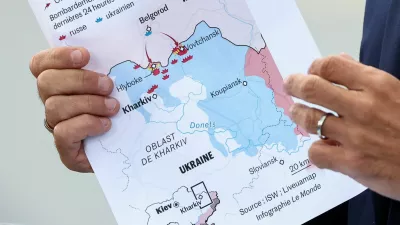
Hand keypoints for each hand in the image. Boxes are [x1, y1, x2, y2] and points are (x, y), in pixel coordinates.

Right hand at [30, 47, 119, 172]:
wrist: (131, 147)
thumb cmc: (123, 112)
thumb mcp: (119, 85)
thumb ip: (111, 67)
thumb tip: (121, 44)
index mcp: (61, 84)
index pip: (41, 64)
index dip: (58, 56)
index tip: (85, 55)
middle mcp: (54, 103)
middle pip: (47, 83)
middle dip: (80, 80)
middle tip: (108, 85)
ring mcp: (58, 126)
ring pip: (55, 107)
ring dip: (88, 103)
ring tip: (113, 107)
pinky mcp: (66, 149)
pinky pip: (63, 133)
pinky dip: (86, 124)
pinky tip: (105, 124)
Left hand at [283, 55, 399, 200]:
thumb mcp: (398, 93)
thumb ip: (367, 78)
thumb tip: (339, 60)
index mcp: (378, 85)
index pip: (331, 66)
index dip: (315, 67)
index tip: (312, 73)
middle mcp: (363, 107)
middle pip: (312, 88)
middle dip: (294, 84)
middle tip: (290, 85)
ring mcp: (356, 136)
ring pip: (309, 119)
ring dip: (299, 114)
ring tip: (298, 113)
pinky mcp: (352, 163)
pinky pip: (317, 152)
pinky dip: (316, 149)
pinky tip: (321, 147)